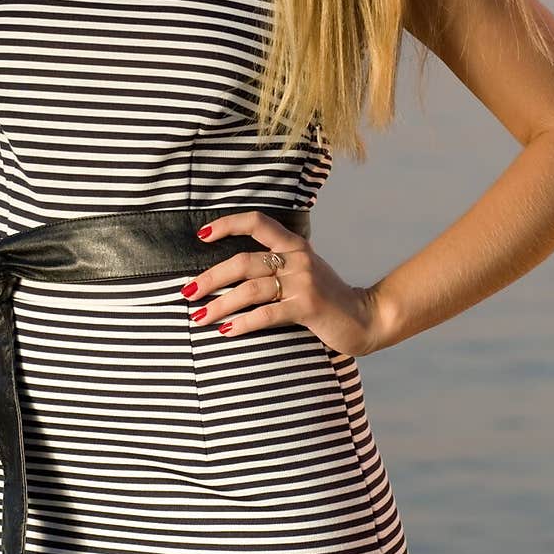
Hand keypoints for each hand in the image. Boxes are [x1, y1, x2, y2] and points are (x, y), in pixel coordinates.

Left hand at [184, 210, 380, 357]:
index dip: (227, 224)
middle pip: (243, 261)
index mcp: (295, 245)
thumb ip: (278, 265)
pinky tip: (227, 331)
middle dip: (211, 277)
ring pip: (250, 290)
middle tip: (187, 292)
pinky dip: (242, 323)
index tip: (201, 236)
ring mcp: (303, 282)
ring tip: (199, 317)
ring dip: (220, 304)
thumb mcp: (304, 272)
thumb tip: (232, 273)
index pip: (257, 222)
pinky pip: (266, 314)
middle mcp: (298, 258)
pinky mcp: (307, 307)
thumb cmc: (327, 298)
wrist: (366, 318)